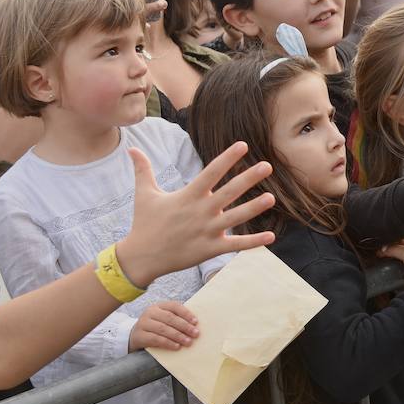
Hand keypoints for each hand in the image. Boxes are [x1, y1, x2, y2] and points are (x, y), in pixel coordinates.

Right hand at [115, 142, 275, 286]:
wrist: (141, 257)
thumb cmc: (145, 223)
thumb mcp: (144, 194)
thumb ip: (142, 170)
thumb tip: (131, 149)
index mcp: (188, 196)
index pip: (211, 172)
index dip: (227, 158)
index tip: (244, 145)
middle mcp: (200, 211)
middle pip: (228, 192)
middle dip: (248, 179)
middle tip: (267, 166)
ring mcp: (206, 231)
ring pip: (235, 218)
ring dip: (254, 208)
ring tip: (271, 198)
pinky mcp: (210, 249)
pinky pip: (235, 245)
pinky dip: (253, 242)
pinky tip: (271, 236)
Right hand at [128, 301, 198, 351]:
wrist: (135, 336)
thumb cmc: (155, 327)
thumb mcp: (163, 320)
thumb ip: (176, 319)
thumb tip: (195, 326)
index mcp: (159, 306)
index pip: (174, 306)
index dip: (186, 313)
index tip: (196, 322)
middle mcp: (150, 312)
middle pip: (170, 318)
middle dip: (184, 326)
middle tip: (195, 334)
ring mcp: (143, 323)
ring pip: (163, 328)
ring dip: (178, 336)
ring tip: (188, 342)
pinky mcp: (139, 335)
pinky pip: (156, 339)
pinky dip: (168, 343)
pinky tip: (177, 346)